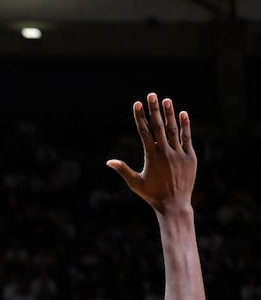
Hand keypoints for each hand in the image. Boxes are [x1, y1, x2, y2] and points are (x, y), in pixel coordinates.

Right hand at [107, 92, 195, 213]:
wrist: (174, 204)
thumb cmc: (152, 194)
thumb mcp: (135, 183)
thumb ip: (123, 170)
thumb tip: (108, 161)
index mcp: (151, 156)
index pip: (144, 132)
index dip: (140, 117)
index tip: (137, 104)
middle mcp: (165, 152)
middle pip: (158, 126)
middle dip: (154, 109)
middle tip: (151, 95)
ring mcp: (179, 153)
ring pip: (173, 129)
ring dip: (169, 113)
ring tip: (166, 100)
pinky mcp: (190, 157)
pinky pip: (187, 138)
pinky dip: (185, 125)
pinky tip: (183, 114)